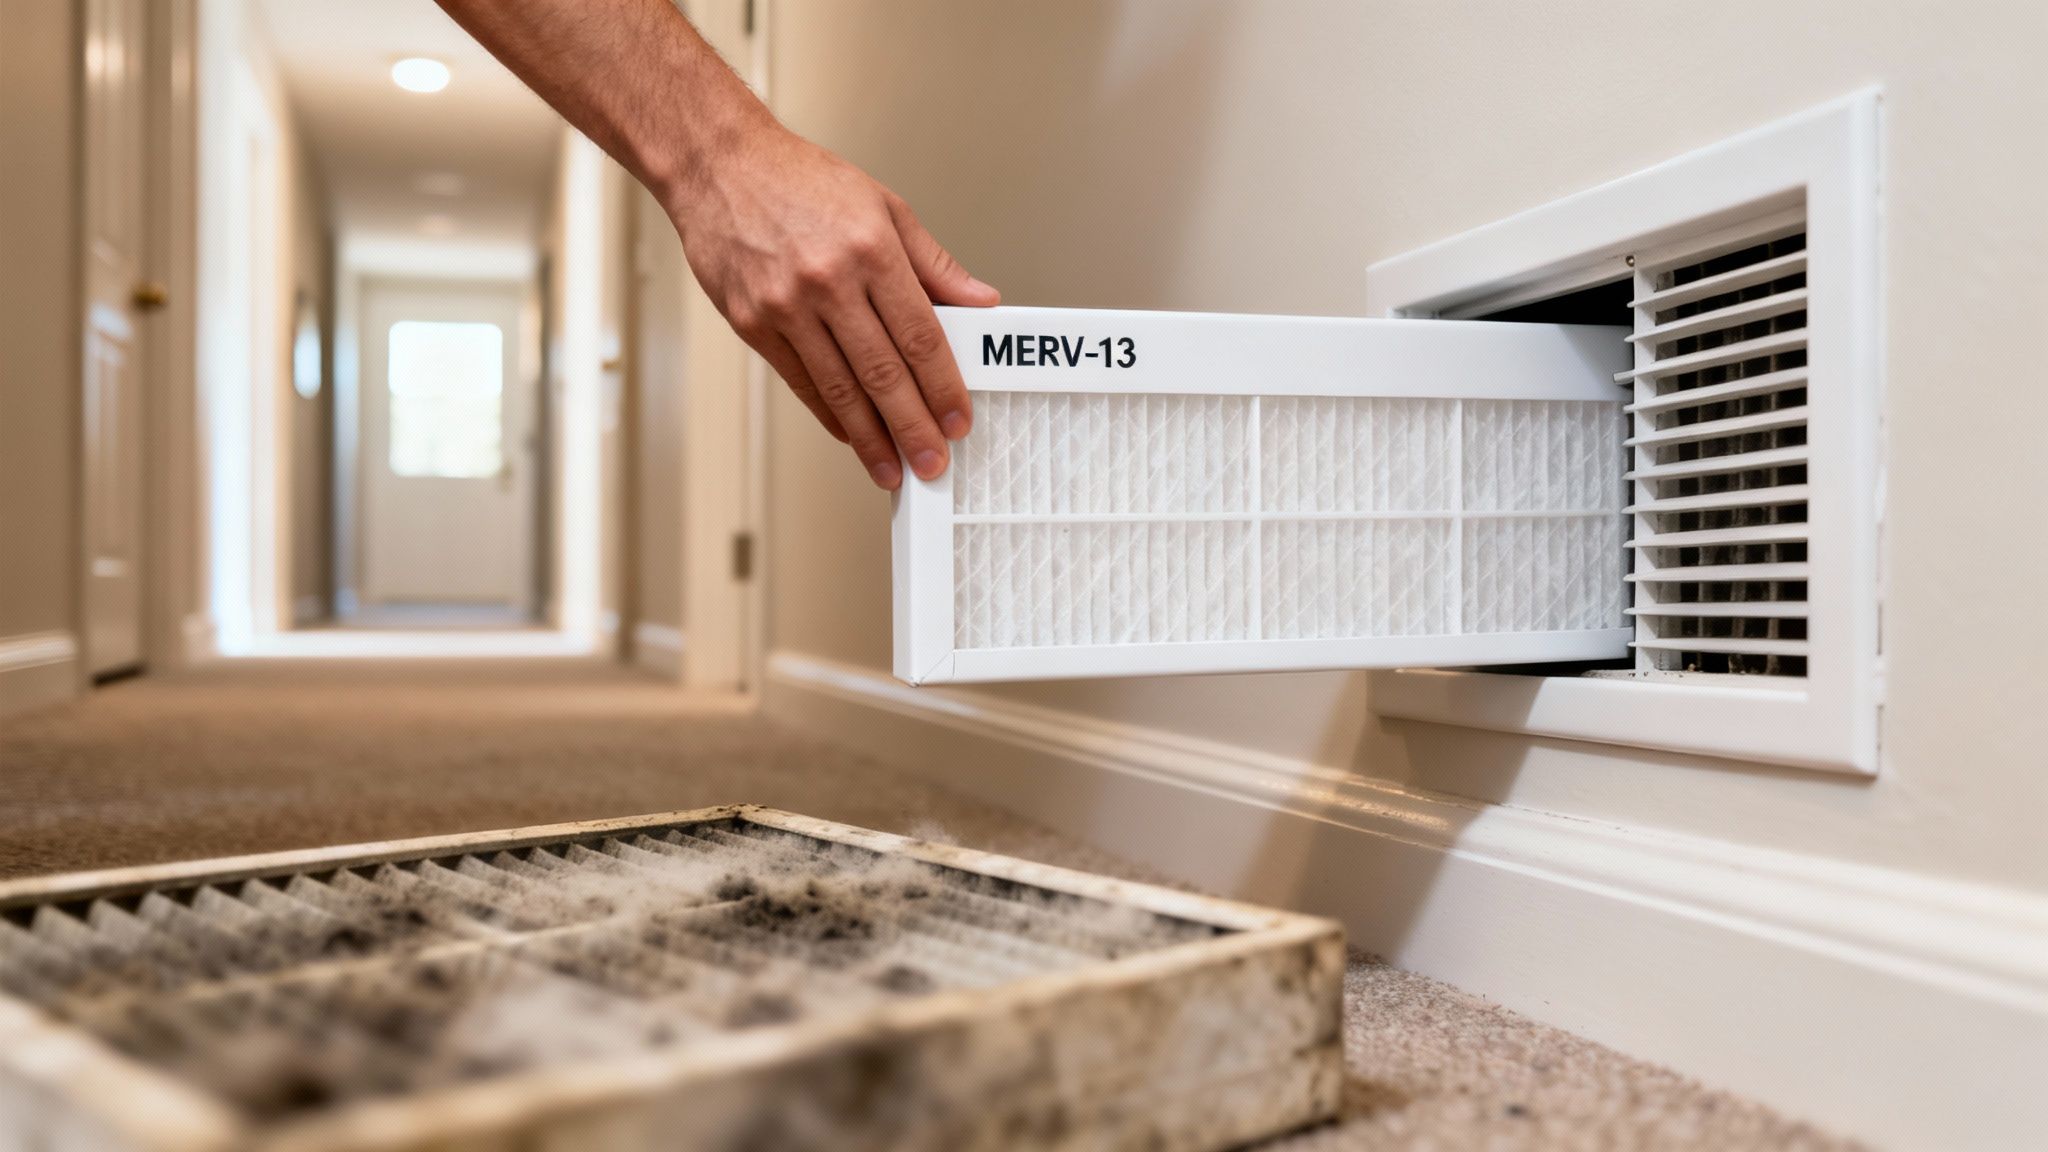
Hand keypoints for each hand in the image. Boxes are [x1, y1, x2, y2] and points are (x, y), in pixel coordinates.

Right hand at [666, 124, 999, 489]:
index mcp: (871, 248)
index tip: (958, 419)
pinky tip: (850, 435)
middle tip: (933, 463)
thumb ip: (933, 262)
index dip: (943, 385)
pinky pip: (800, 381)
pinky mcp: (752, 322)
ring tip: (893, 468)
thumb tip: (980, 301)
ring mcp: (786, 305)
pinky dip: (829, 414)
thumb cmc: (800, 180)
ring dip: (871, 437)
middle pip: (883, 372)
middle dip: (913, 426)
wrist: (718, 166)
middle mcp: (829, 280)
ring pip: (840, 388)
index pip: (920, 334)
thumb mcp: (884, 205)